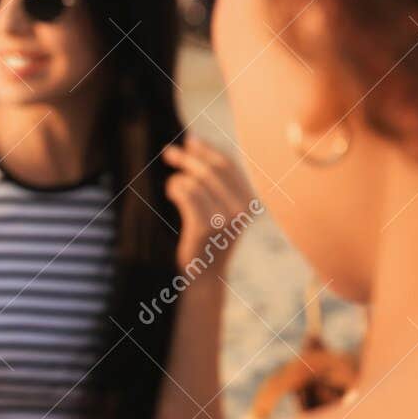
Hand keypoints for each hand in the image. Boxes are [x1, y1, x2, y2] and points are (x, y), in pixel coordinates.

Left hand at [163, 135, 257, 271]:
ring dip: (179, 178)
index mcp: (249, 201)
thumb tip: (194, 147)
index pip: (229, 164)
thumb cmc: (206, 242)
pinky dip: (175, 188)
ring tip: (171, 186)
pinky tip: (170, 192)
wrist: (204, 278)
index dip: (208, 149)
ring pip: (198, 180)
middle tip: (168, 152)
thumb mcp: (219, 211)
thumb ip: (215, 186)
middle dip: (189, 156)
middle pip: (212, 169)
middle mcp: (242, 208)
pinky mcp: (206, 227)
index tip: (190, 140)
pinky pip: (187, 194)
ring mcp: (225, 218)